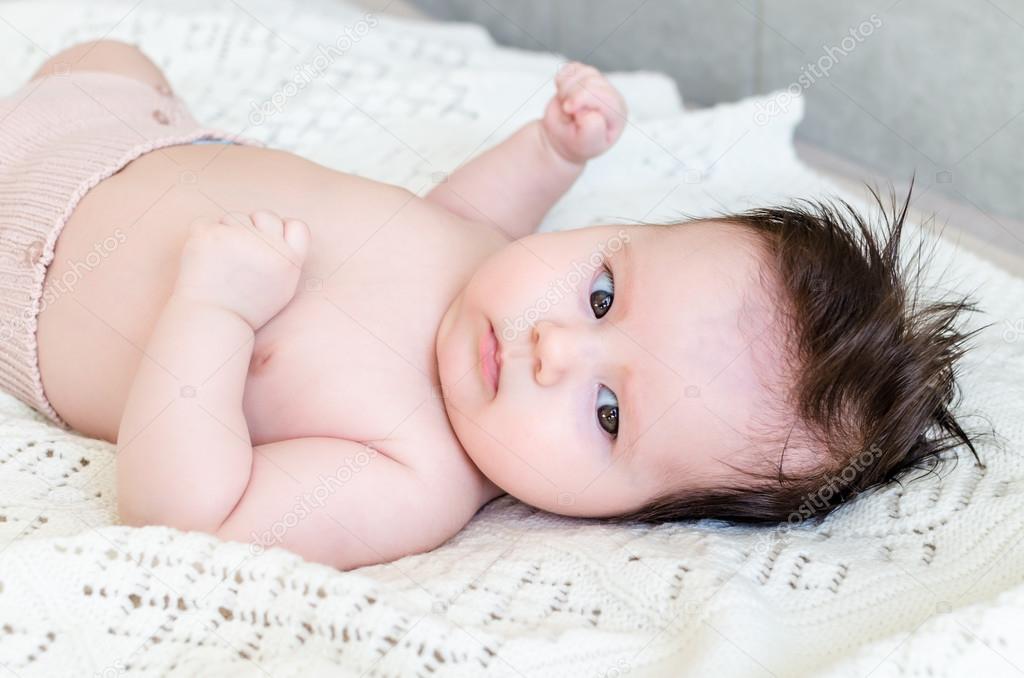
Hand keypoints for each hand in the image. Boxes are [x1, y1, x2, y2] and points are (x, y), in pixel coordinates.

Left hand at [174, 210, 309, 329]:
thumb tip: (280, 225)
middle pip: (265, 215)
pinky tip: (205, 260)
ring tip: (221, 262)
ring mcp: (236, 237)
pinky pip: (205, 222)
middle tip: (240, 255)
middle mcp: (267, 246)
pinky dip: (202, 237)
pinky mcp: (207, 235)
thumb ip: (285, 258)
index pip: (297, 226)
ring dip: (227, 232)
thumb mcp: (281, 289)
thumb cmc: (246, 309)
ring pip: (234, 217)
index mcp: (288, 260)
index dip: (282, 230)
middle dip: (253, 228)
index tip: (269, 243)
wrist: (211, 322)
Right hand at [541, 61, 627, 164]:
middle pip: (592, 82)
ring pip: (582, 73)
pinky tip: (562, 94)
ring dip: (566, 88)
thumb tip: (591, 113)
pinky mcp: (585, 77)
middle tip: (567, 112)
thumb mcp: (585, 145)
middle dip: (572, 94)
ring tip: (565, 106)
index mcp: (617, 114)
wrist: (563, 139)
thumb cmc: (577, 144)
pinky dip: (562, 78)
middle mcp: (611, 97)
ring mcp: (599, 85)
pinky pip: (573, 68)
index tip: (568, 110)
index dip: (582, 98)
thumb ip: (591, 131)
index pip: (605, 96)